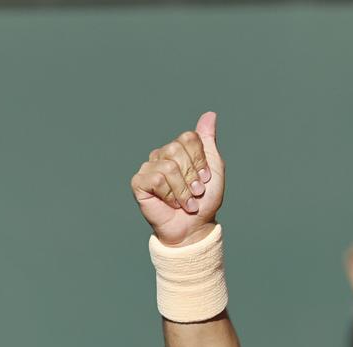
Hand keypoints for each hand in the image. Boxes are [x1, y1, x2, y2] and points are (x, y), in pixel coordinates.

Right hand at [130, 111, 223, 247]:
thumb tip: (210, 114)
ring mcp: (148, 167)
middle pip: (176, 149)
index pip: (189, 138)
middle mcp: (161, 155)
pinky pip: (156, 179)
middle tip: (196, 193)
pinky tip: (171, 204)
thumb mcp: (213, 169)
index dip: (200, 160)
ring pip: (168, 167)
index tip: (205, 179)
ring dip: (183, 190)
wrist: (194, 227)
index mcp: (178, 149)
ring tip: (187, 203)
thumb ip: (208, 142)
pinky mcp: (139, 183)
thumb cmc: (204, 201)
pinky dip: (170, 195)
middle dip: (192, 176)